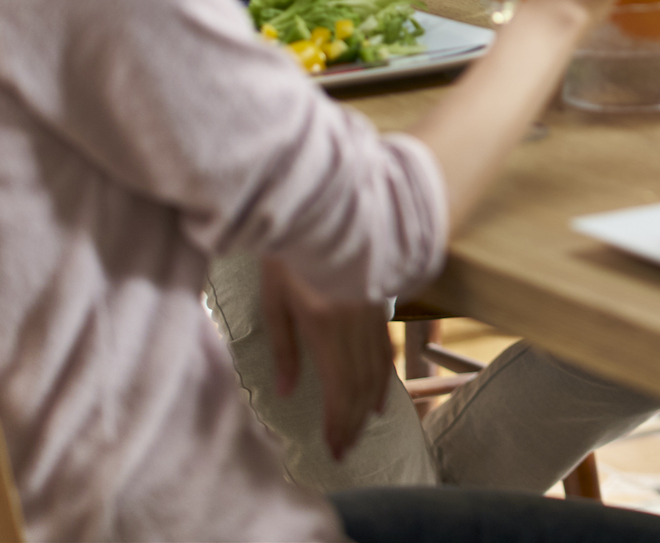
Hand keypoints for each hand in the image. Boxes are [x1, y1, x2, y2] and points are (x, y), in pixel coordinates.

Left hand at [259, 258, 390, 461]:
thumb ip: (282, 347)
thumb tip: (285, 391)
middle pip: (359, 385)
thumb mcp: (274, 299)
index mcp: (326, 327)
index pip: (337, 388)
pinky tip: (382, 393)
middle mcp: (355, 325)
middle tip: (346, 451)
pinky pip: (385, 348)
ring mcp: (371, 314)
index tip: (334, 449)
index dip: (337, 423)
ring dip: (368, 404)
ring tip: (363, 429)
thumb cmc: (289, 253)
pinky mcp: (378, 304)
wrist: (324, 209)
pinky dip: (385, 376)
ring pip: (377, 369)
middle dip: (352, 422)